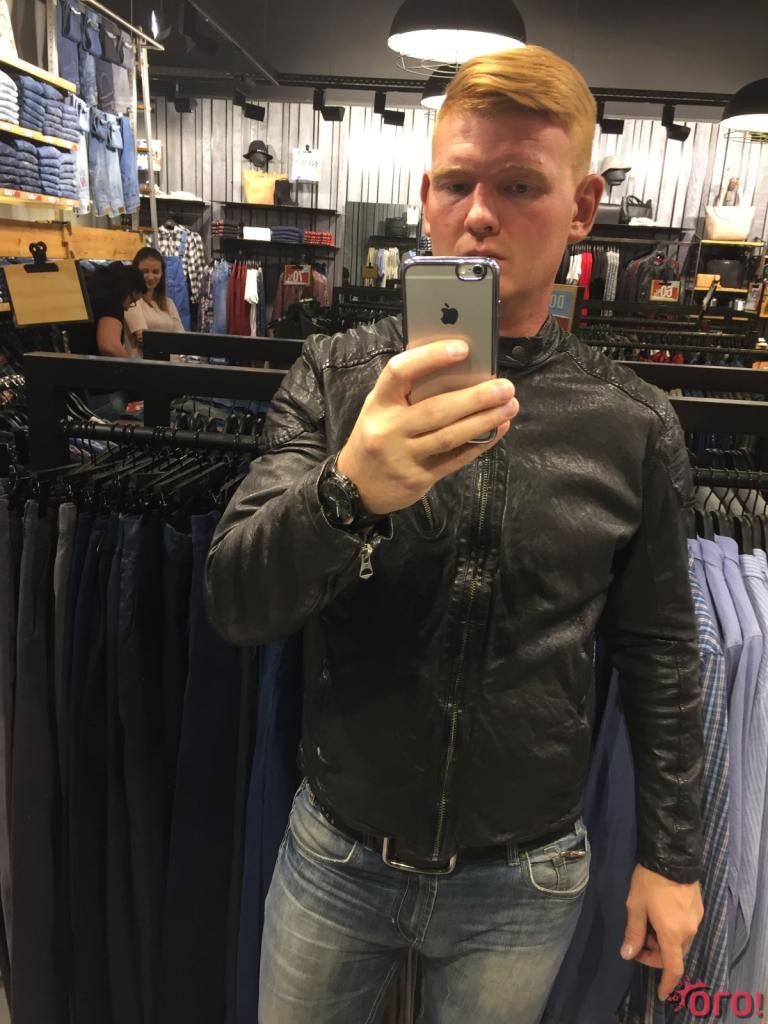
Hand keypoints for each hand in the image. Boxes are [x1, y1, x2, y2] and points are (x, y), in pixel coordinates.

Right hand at [337, 340, 517, 514]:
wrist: (356, 486)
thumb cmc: (377, 436)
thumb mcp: (382, 409)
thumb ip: (410, 392)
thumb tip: (459, 370)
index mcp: (378, 403)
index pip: (400, 371)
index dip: (431, 357)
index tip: (463, 348)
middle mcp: (388, 429)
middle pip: (437, 409)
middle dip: (476, 397)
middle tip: (506, 386)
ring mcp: (402, 456)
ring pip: (450, 436)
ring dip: (485, 420)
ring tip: (510, 406)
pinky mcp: (418, 478)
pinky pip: (454, 459)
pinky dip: (480, 444)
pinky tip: (497, 430)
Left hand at [621, 864, 703, 1001]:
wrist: (672, 855)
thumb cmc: (650, 882)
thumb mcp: (635, 906)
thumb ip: (633, 933)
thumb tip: (627, 955)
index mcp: (673, 934)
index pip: (673, 969)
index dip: (667, 984)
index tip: (661, 994)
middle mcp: (689, 931)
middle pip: (674, 954)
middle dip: (655, 954)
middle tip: (637, 940)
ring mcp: (696, 920)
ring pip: (680, 941)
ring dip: (663, 941)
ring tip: (646, 924)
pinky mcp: (698, 909)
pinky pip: (685, 928)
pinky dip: (671, 930)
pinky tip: (659, 915)